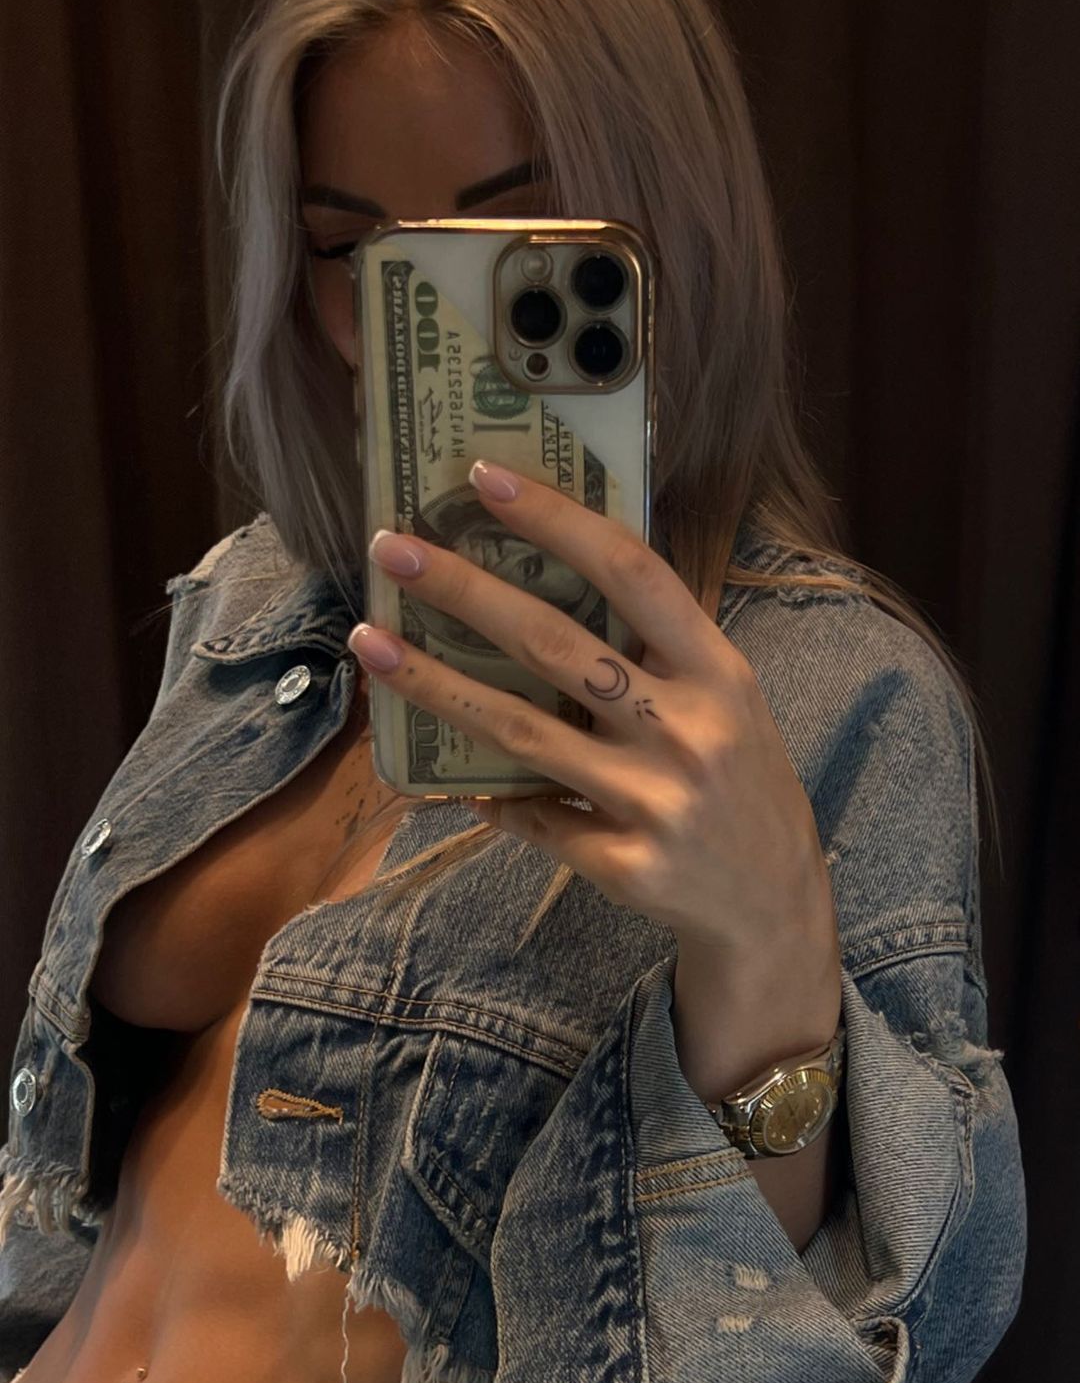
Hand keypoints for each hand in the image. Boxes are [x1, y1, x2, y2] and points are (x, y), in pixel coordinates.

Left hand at [348, 459, 835, 958]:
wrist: (774, 904)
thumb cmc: (739, 781)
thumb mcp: (729, 703)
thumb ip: (658, 653)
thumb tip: (543, 585)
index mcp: (719, 671)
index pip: (631, 573)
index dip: (557, 520)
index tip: (484, 478)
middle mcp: (688, 729)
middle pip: (555, 644)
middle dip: (464, 590)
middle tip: (390, 550)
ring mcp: (656, 801)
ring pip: (521, 732)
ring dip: (437, 686)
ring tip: (372, 645)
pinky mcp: (626, 865)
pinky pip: (532, 818)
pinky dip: (488, 795)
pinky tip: (446, 779)